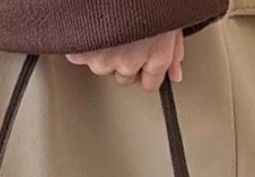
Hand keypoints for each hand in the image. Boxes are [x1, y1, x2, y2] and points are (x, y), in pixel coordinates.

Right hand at [64, 30, 184, 91]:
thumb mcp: (171, 15)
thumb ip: (174, 49)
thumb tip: (175, 75)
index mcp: (156, 55)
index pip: (150, 83)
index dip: (146, 70)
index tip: (142, 60)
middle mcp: (130, 62)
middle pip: (125, 76)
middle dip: (125, 60)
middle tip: (125, 33)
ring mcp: (103, 58)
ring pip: (102, 68)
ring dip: (103, 52)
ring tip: (108, 24)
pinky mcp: (81, 51)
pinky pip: (79, 57)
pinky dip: (82, 44)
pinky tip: (91, 26)